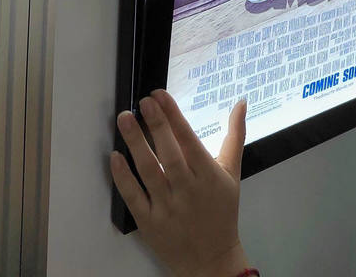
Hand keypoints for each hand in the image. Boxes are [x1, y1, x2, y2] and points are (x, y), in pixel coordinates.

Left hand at [111, 91, 248, 276]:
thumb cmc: (223, 212)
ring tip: (124, 118)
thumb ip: (235, 135)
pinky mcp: (150, 223)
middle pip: (169, 154)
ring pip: (149, 172)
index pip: (189, 139)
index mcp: (208, 175)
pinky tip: (114, 156)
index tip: (159, 95)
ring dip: (135, 143)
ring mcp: (167, 208)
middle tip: (143, 101)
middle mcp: (188, 190)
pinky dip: (123, 177)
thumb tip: (241, 103)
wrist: (211, 260)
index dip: (173, 115)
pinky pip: (134, 197)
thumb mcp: (232, 172)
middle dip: (155, 124)